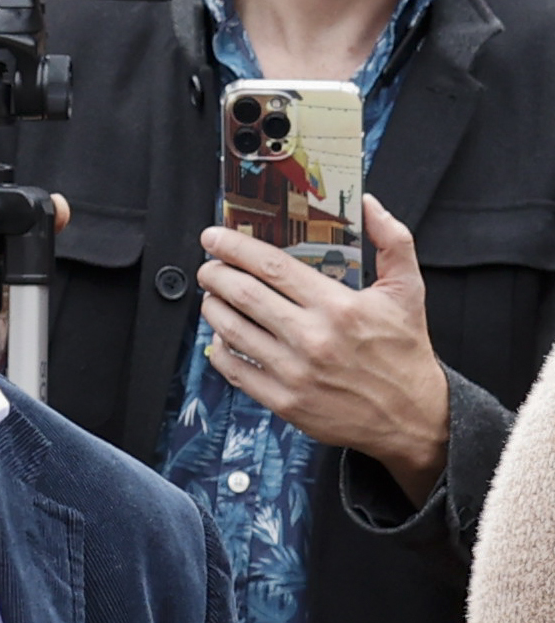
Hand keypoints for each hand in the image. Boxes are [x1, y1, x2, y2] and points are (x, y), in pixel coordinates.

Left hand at [199, 193, 448, 505]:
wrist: (414, 418)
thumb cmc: (406, 351)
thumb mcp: (408, 291)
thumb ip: (392, 241)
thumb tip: (369, 204)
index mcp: (338, 307)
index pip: (271, 267)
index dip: (235, 247)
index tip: (214, 237)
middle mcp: (312, 338)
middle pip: (243, 295)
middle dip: (215, 274)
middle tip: (208, 265)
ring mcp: (295, 372)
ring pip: (231, 330)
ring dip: (212, 306)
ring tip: (212, 295)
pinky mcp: (285, 402)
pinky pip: (234, 369)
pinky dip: (219, 347)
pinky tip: (222, 334)